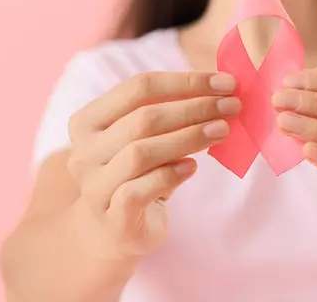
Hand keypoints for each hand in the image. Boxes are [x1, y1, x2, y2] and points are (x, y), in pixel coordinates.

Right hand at [67, 72, 240, 259]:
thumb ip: (171, 116)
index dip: (186, 81)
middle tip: (232, 106)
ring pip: (141, 152)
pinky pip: (139, 190)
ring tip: (222, 130)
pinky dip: (170, 175)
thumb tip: (220, 92)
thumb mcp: (148, 141)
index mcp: (89, 121)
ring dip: (188, 137)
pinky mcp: (112, 219)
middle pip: (143, 118)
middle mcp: (84, 152)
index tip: (225, 82)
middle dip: (194, 108)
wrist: (112, 234)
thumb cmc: (137, 177)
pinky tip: (193, 167)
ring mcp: (94, 187)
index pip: (138, 87)